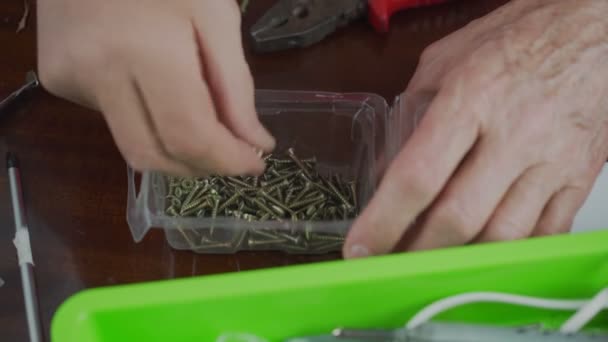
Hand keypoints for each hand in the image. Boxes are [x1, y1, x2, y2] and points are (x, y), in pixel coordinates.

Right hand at [37, 0, 273, 176]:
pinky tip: (153, 84)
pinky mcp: (57, 81)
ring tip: (201, 121)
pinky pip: (113, 120)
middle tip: (231, 157)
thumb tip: (253, 143)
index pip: (188, 135)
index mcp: (146, 50)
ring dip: (174, 148)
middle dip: (200, 167)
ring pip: (131, 145)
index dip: (225, 160)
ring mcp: (69, 80)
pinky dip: (147, 119)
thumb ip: (235, 86)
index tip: (255, 164)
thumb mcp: (215, 15)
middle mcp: (98, 74)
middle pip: (153, 155)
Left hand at [344, 0, 607, 257]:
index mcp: (470, 99)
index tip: (360, 247)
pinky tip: (485, 253)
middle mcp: (513, 134)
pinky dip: (511, 253)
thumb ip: (409, 114)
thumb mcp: (446, 59)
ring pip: (502, 235)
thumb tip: (383, 169)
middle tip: (392, 263)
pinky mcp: (580, 176)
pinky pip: (546, 233)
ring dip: (460, 259)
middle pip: (457, 217)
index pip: (417, 176)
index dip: (383, 221)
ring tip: (432, 262)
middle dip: (417, 252)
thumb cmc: (522, 35)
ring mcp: (552, 160)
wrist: (597, 27)